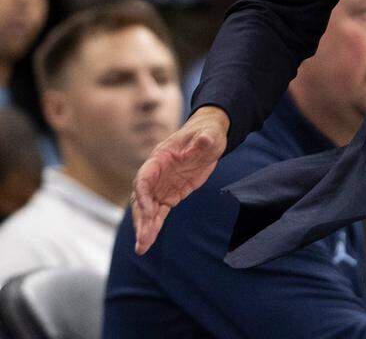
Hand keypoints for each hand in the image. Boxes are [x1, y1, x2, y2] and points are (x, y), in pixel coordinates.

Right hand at [132, 106, 229, 253]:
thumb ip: (204, 139)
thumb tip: (204, 140)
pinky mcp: (170, 194)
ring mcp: (161, 185)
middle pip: (142, 198)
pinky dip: (153, 226)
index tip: (150, 211)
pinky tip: (148, 241)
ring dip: (144, 227)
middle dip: (141, 219)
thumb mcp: (209, 135)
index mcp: (160, 158)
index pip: (144, 178)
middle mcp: (156, 174)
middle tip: (143, 239)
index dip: (144, 195)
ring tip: (141, 248)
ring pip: (148, 209)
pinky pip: (159, 212)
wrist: (209, 137)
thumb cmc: (206, 133)